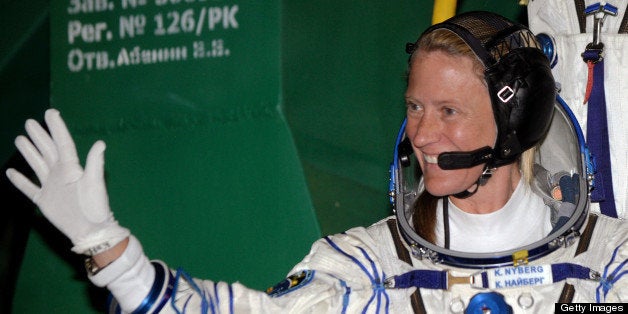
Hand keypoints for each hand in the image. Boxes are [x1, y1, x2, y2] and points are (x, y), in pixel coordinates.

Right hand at [6, 109, 128, 254]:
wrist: (90, 230)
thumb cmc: (95, 206)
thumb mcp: (95, 183)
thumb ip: (95, 163)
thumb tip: (101, 143)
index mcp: (72, 168)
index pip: (62, 143)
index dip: (56, 128)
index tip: (50, 112)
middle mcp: (60, 174)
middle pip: (47, 150)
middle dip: (39, 136)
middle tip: (30, 122)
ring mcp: (51, 187)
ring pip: (37, 165)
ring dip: (29, 152)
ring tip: (20, 139)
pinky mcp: (44, 200)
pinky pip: (29, 188)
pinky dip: (20, 181)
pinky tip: (11, 172)